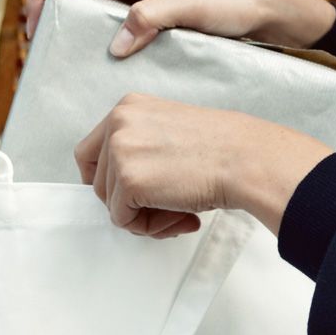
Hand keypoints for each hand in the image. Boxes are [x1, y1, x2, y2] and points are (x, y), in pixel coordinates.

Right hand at [22, 0, 335, 56]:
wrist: (274, 1)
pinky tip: (109, 52)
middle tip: (43, 44)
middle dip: (52, 9)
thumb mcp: (194, 10)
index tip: (30, 24)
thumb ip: (153, 20)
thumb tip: (116, 43)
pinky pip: (119, 11)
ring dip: (77, 19)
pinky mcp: (161, 3)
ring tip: (69, 52)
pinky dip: (103, 27)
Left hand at [74, 94, 333, 237]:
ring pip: (110, 204)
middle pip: (98, 182)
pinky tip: (182, 216)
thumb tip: (123, 188)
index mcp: (128, 107)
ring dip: (143, 217)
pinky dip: (149, 227)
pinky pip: (122, 220)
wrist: (246, 159)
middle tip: (170, 209)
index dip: (107, 180)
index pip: (89, 153)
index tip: (131, 195)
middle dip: (131, 203)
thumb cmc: (223, 149)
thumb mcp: (170, 131)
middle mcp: (117, 124)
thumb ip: (141, 148)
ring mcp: (119, 151)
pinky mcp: (128, 181)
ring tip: (180, 213)